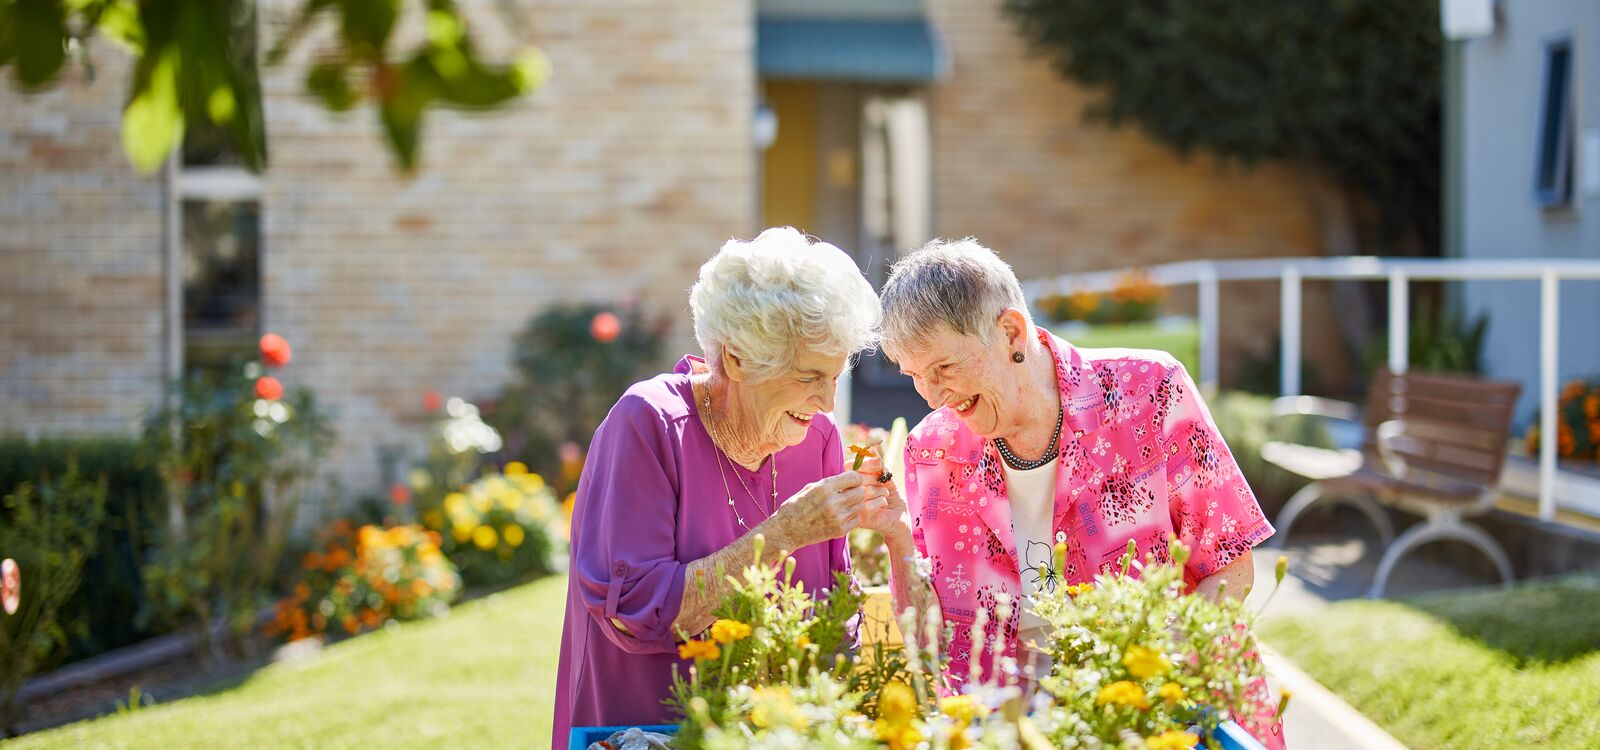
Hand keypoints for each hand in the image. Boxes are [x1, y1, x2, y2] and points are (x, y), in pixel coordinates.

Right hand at [769, 470, 886, 549]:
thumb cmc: (796, 506)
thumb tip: (848, 477)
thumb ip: (830, 483)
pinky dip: (852, 517)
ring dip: (855, 504)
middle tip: (849, 493)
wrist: (787, 530)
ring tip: (844, 505)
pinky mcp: (839, 530)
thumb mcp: (810, 488)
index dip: (855, 478)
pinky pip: (857, 519)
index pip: (854, 478)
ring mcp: (837, 517)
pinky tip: (842, 515)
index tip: (851, 481)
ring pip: (860, 506)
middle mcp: (833, 502)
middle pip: (860, 492)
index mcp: (824, 488)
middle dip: (856, 491)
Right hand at [851, 439, 910, 541]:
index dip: (866, 464)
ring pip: (863, 492)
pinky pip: (867, 506)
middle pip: (857, 478)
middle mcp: (848, 493)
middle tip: (883, 483)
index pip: (850, 467)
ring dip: (880, 490)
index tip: (880, 466)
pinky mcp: (858, 520)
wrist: (900, 520)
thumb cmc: (892, 497)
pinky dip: (880, 502)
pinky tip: (883, 504)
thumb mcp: (886, 478)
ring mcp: (851, 507)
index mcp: (852, 481)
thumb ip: (878, 465)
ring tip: (886, 493)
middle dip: (875, 478)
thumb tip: (872, 449)